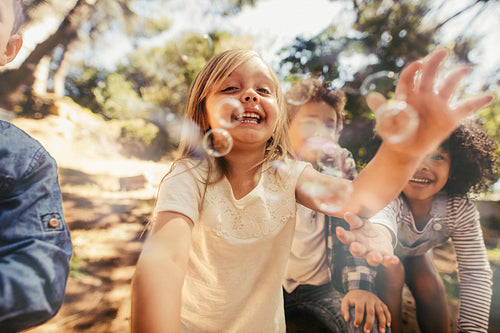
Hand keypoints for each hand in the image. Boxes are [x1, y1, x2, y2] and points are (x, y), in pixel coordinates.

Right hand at [336, 212, 398, 266]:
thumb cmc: (365, 230)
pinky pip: (387, 261)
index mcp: (354, 239)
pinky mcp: (384, 257)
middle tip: (355, 246)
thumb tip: (346, 214)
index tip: (338, 229)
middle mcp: (362, 249)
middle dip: (356, 249)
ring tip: (376, 256)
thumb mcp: (360, 222)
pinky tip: (395, 260)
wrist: (378, 238)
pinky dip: (391, 261)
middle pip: (357, 251)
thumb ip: (354, 220)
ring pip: (372, 259)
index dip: (342, 234)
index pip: (346, 237)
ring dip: (374, 258)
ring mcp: (373, 254)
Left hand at [341, 289, 390, 332]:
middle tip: (367, 332)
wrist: (360, 287)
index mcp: (360, 299)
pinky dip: (388, 317)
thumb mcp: (346, 301)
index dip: (358, 318)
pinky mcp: (381, 302)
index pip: (359, 309)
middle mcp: (369, 299)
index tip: (356, 325)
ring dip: (382, 322)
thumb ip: (345, 310)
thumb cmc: (352, 298)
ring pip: (380, 311)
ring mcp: (376, 300)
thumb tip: (346, 319)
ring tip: (381, 331)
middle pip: (370, 311)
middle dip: (369, 322)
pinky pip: (386, 309)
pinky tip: (388, 325)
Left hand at [368, 47, 493, 157]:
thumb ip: (381, 110)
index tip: (417, 64)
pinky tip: (489, 96)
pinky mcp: (449, 118)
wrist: (404, 150)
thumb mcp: (384, 124)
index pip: (409, 78)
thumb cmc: (393, 135)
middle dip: (435, 61)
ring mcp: (438, 106)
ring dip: (456, 76)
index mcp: (406, 96)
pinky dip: (478, 102)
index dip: (413, 70)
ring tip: (464, 69)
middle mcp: (423, 96)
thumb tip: (371, 96)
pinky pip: (466, 108)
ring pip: (448, 86)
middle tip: (443, 50)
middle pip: (430, 74)